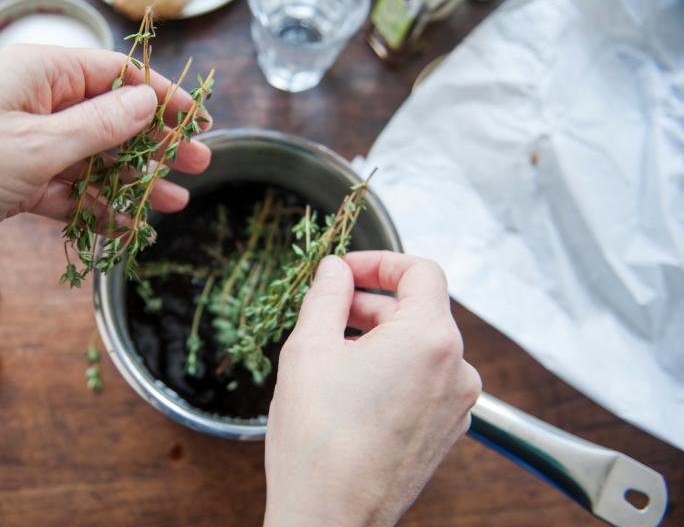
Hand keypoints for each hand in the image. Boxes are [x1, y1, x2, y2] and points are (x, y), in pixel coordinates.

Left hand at [0, 44, 211, 265]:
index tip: (198, 122)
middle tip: (198, 165)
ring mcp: (23, 146)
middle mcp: (34, 104)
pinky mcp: (12, 184)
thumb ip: (98, 126)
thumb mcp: (35, 144)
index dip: (161, 97)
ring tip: (172, 204)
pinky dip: (95, 208)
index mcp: (39, 74)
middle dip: (154, 143)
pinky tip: (126, 227)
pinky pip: (67, 192)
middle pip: (110, 118)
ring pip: (92, 160)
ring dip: (130, 182)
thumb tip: (147, 100)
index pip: (115, 75)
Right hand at [264, 252, 480, 526]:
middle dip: (372, 302)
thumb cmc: (319, 441)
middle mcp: (456, 370)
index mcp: (430, 339)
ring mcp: (456, 405)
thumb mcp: (308, 349)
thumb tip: (334, 270)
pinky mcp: (445, 432)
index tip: (346, 270)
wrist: (330, 517)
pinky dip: (394, 371)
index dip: (380, 262)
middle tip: (327, 310)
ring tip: (333, 353)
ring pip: (421, 348)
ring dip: (381, 338)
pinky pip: (424, 382)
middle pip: (421, 310)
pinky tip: (352, 387)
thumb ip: (326, 295)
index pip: (421, 272)